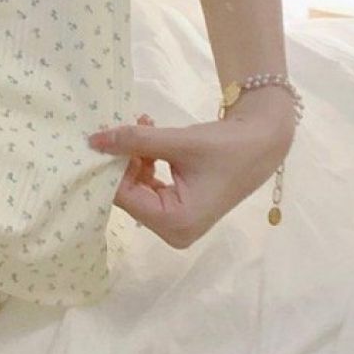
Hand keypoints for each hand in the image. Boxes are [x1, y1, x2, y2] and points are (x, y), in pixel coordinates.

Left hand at [87, 94, 295, 248]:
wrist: (260, 143)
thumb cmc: (224, 146)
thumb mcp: (177, 141)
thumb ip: (134, 140)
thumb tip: (94, 140)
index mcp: (175, 222)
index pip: (123, 196)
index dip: (109, 165)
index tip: (102, 135)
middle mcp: (174, 230)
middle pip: (128, 193)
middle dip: (122, 158)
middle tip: (124, 125)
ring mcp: (176, 222)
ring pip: (136, 185)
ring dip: (134, 154)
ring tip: (144, 123)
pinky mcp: (178, 208)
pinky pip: (148, 184)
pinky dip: (145, 159)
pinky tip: (151, 133)